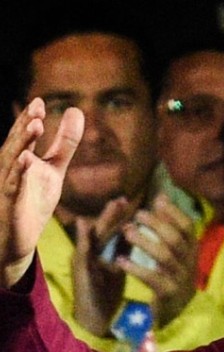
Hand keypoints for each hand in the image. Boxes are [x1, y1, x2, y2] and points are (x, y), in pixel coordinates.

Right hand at [0, 98, 82, 287]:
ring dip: (23, 142)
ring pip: (13, 160)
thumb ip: (64, 143)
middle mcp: (11, 169)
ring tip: (34, 125)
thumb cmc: (34, 200)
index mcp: (21, 159)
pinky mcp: (11, 203)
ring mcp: (8, 185)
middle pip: (18, 143)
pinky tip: (26, 159)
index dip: (30, 118)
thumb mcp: (54, 169)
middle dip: (25, 125)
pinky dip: (19, 172)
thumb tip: (76, 110)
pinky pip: (13, 185)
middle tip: (37, 108)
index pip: (24, 136)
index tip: (40, 101)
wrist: (19, 238)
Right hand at [71, 198, 130, 335]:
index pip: (113, 231)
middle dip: (112, 214)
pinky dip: (83, 239)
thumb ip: (122, 249)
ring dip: (100, 221)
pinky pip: (82, 255)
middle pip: (102, 230)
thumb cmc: (105, 291)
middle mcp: (90, 254)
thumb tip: (133, 229)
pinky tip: (82, 225)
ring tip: (108, 207)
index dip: (121, 217)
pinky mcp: (80, 273)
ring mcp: (83, 262)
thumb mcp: (117, 266)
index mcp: (101, 252)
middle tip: (122, 199)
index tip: (131, 201)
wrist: (94, 318)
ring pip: (91, 238)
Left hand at [119, 193, 197, 327]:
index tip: (157, 200)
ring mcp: (180, 279)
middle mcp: (189, 263)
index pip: (188, 227)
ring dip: (145, 242)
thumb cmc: (173, 277)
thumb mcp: (176, 252)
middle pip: (176, 239)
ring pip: (165, 257)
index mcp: (191, 251)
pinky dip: (136, 269)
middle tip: (137, 215)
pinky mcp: (168, 294)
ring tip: (126, 232)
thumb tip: (161, 197)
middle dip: (156, 224)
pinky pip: (152, 279)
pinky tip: (120, 260)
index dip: (174, 212)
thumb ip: (169, 227)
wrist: (178, 313)